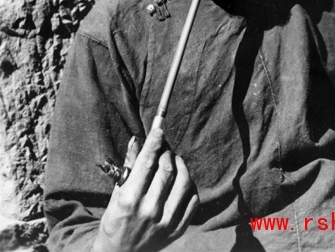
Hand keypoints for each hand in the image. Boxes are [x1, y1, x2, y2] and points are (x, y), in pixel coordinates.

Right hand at [92, 128, 198, 251]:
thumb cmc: (116, 219)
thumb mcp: (117, 192)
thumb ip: (129, 166)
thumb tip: (137, 139)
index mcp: (130, 200)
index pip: (147, 162)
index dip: (155, 142)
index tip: (159, 129)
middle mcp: (149, 211)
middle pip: (167, 169)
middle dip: (167, 152)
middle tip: (164, 146)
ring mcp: (166, 222)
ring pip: (183, 182)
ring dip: (181, 165)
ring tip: (174, 161)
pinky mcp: (177, 230)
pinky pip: (193, 200)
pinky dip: (189, 185)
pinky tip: (181, 180)